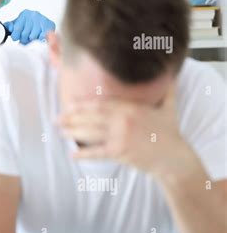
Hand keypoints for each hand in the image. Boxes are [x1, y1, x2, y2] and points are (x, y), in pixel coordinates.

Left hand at [4, 10, 54, 44]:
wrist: (44, 23)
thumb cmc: (29, 25)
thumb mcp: (18, 23)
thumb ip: (10, 26)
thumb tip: (8, 28)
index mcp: (24, 14)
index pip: (17, 29)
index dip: (16, 36)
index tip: (16, 38)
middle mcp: (34, 15)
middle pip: (25, 34)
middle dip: (24, 39)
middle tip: (26, 39)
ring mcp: (42, 19)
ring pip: (33, 37)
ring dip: (32, 40)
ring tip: (32, 38)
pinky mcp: (50, 25)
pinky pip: (42, 37)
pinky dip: (39, 40)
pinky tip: (38, 38)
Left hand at [56, 84, 191, 174]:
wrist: (175, 158)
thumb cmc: (171, 133)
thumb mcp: (169, 108)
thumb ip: (168, 90)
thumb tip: (174, 74)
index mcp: (132, 108)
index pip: (101, 103)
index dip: (83, 104)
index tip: (69, 103)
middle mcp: (124, 120)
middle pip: (92, 117)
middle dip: (72, 118)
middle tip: (57, 118)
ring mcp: (121, 136)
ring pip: (91, 133)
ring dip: (73, 132)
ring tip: (60, 132)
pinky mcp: (120, 152)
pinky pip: (97, 152)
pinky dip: (84, 154)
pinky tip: (72, 155)